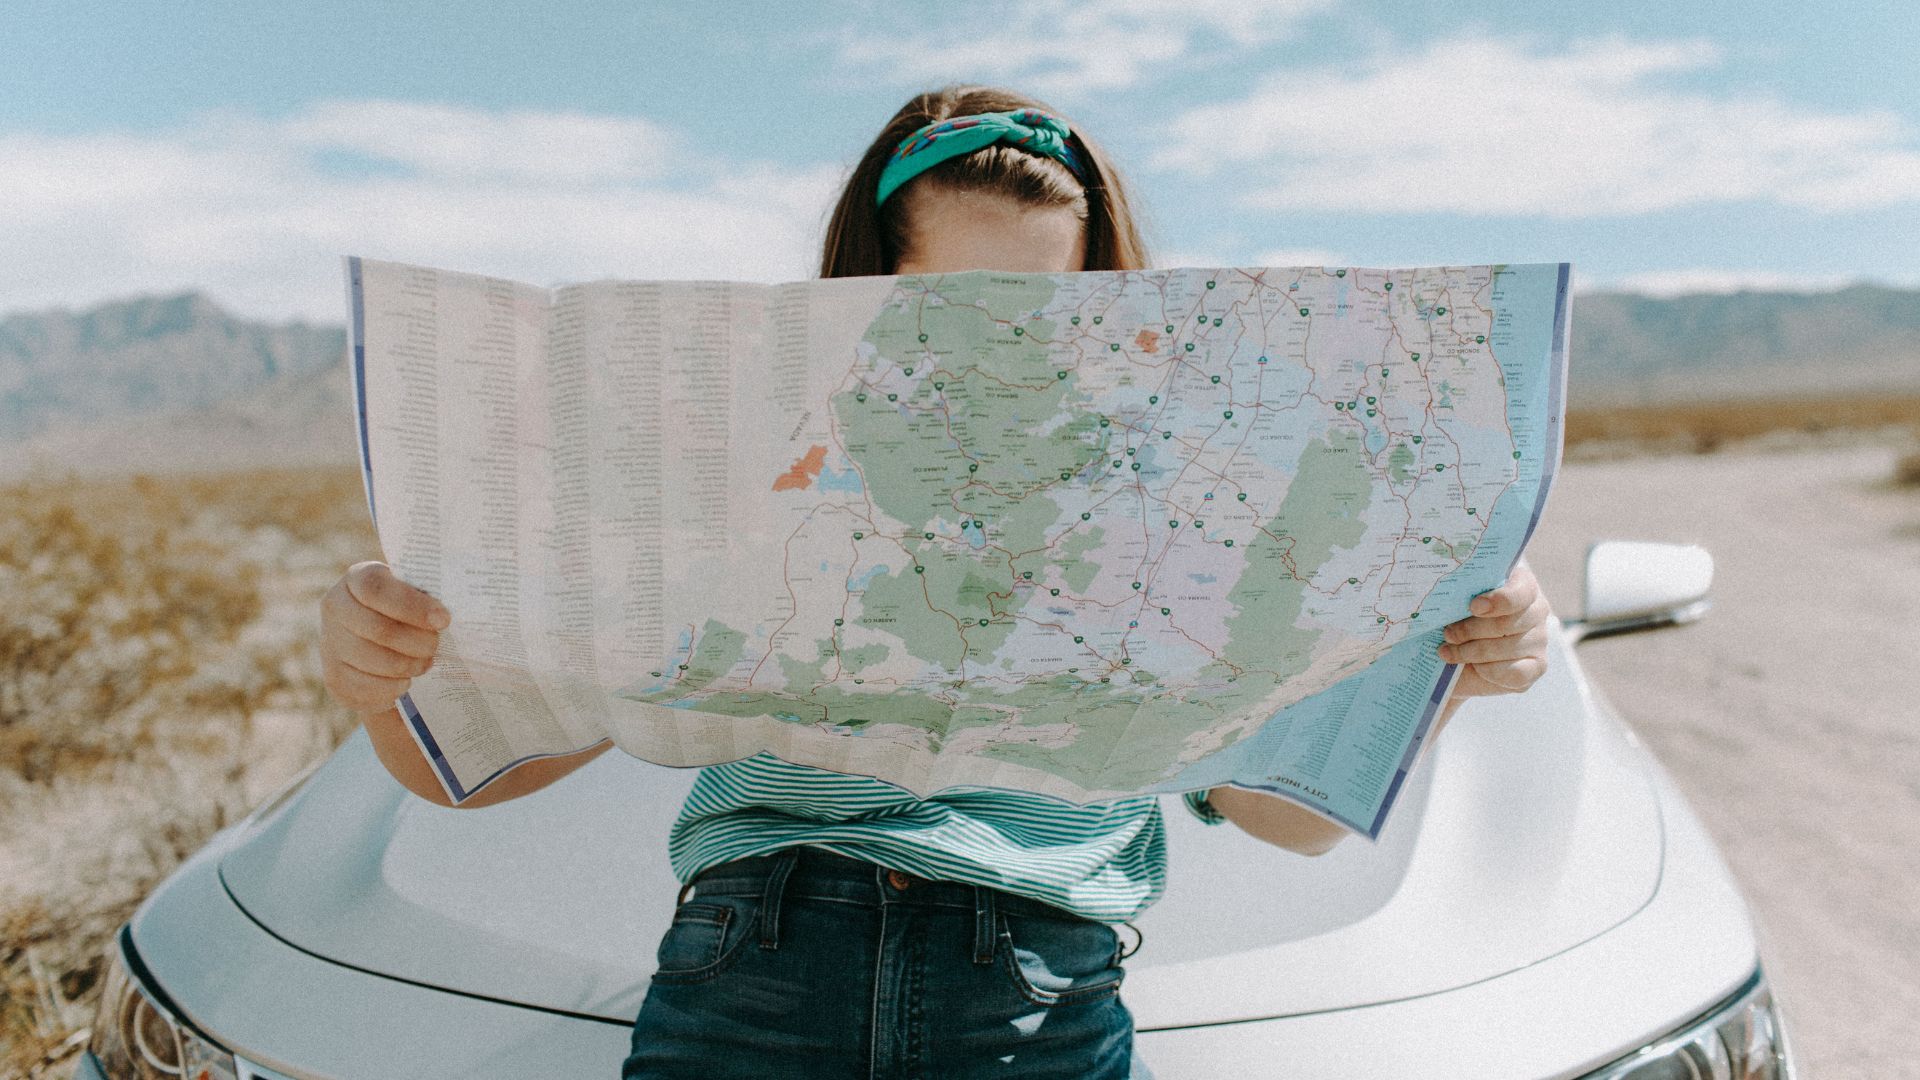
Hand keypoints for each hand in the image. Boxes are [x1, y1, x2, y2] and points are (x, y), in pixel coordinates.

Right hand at [319, 561, 450, 713]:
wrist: (380, 639)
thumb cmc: (408, 609)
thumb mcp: (415, 592)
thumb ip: (428, 594)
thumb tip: (446, 616)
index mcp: (358, 577)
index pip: (376, 589)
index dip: (412, 606)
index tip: (443, 620)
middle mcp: (335, 607)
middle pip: (379, 629)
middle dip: (417, 642)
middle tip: (435, 646)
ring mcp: (330, 643)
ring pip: (375, 661)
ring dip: (408, 666)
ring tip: (425, 663)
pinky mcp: (334, 677)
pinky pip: (368, 687)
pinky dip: (394, 687)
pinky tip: (405, 680)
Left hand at [1436, 560, 1549, 698]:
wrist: (1457, 651)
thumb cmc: (1456, 616)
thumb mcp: (1456, 598)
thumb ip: (1460, 591)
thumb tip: (1450, 592)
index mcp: (1521, 583)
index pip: (1520, 592)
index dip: (1498, 600)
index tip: (1474, 607)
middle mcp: (1536, 609)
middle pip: (1506, 623)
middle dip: (1470, 630)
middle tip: (1447, 634)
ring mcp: (1539, 638)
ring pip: (1506, 649)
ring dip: (1470, 652)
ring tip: (1448, 651)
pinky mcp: (1537, 665)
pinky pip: (1516, 673)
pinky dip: (1488, 671)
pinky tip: (1472, 666)